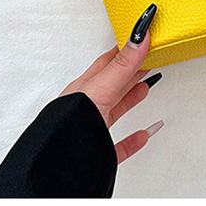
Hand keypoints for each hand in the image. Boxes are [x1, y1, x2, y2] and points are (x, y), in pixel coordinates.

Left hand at [60, 4, 162, 162]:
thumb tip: (139, 35)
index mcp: (85, 88)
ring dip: (131, 98)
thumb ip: (122, 65)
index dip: (126, 48)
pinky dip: (133, 139)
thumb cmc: (68, 126)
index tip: (141, 37)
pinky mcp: (98, 153)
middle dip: (131, 70)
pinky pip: (119, 144)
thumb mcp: (100, 89)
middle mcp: (87, 106)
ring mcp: (92, 129)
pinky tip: (142, 135)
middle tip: (148, 57)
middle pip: (113, 83)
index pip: (108, 62)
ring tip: (145, 87)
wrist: (57, 169)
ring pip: (115, 110)